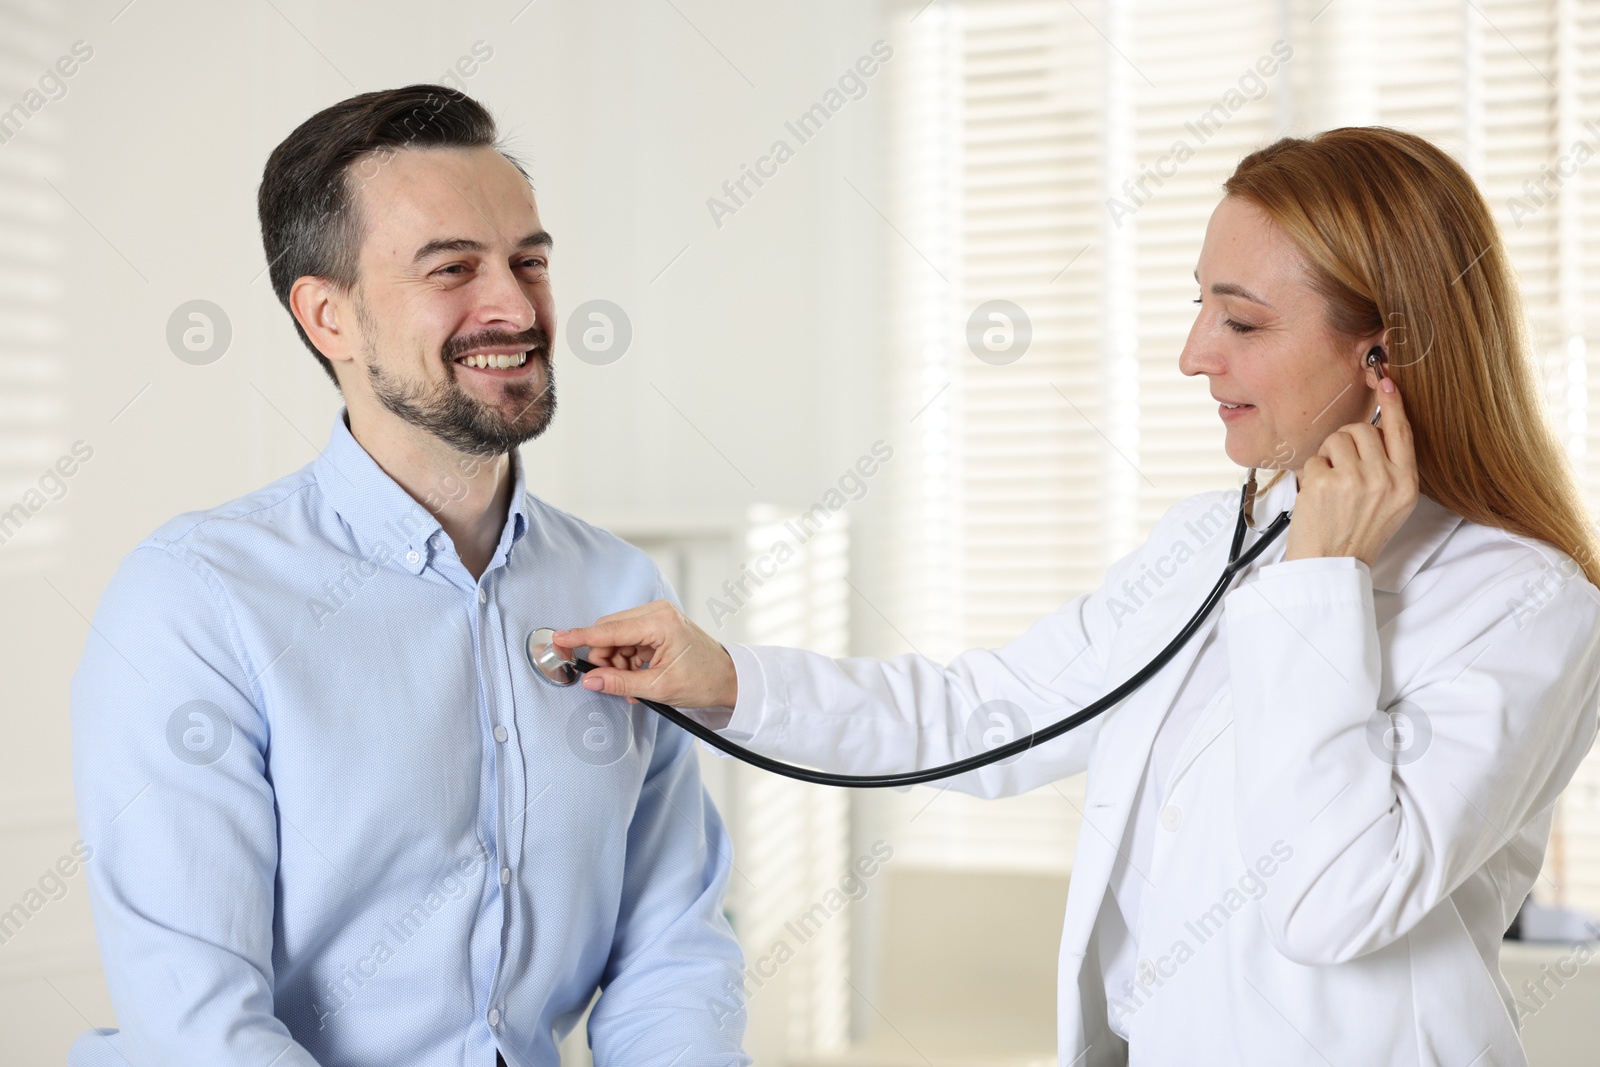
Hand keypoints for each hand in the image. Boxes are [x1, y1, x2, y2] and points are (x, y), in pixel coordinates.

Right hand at [554, 601, 737, 708]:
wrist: (729, 679)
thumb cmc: (704, 681)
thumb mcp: (659, 688)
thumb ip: (621, 683)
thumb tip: (591, 681)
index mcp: (660, 623)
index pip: (609, 629)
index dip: (581, 637)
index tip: (559, 640)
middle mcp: (657, 613)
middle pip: (609, 631)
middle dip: (604, 658)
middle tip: (611, 682)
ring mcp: (658, 617)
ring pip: (616, 637)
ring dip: (617, 662)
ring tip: (634, 685)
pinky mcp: (657, 626)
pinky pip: (628, 640)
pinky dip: (627, 661)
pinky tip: (639, 677)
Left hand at [1283, 376, 1418, 568]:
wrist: (1331, 564)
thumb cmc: (1357, 533)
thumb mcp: (1391, 503)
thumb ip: (1390, 467)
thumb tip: (1379, 426)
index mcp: (1406, 484)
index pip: (1402, 432)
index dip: (1393, 404)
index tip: (1385, 380)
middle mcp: (1385, 480)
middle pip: (1363, 430)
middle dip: (1346, 440)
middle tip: (1340, 468)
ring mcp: (1355, 481)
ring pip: (1337, 439)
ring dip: (1327, 455)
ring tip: (1330, 483)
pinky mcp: (1325, 483)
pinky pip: (1314, 458)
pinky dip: (1310, 473)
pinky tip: (1317, 496)